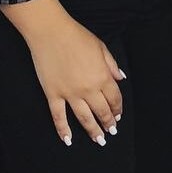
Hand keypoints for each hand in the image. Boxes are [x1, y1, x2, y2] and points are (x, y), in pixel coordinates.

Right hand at [0, 0, 125, 146]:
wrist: (51, 32)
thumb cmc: (77, 36)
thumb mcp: (100, 46)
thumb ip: (111, 64)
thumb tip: (121, 78)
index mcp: (102, 76)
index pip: (114, 99)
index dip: (117, 109)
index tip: (118, 116)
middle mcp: (88, 89)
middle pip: (101, 111)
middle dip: (108, 123)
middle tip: (110, 132)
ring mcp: (70, 94)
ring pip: (84, 118)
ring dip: (92, 131)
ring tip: (98, 140)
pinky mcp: (53, 94)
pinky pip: (59, 117)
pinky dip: (63, 130)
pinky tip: (68, 140)